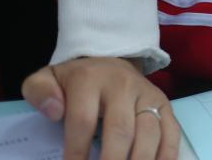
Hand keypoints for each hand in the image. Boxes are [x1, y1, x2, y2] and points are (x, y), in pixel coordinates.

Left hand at [22, 57, 178, 159]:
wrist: (109, 61)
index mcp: (90, 80)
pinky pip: (172, 131)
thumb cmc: (74, 81)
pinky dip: (167, 154)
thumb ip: (39, 92)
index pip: (83, 120)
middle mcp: (123, 86)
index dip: (76, 152)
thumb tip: (54, 112)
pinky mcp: (164, 103)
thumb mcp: (46, 78)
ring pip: (150, 133)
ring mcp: (147, 95)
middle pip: (120, 131)